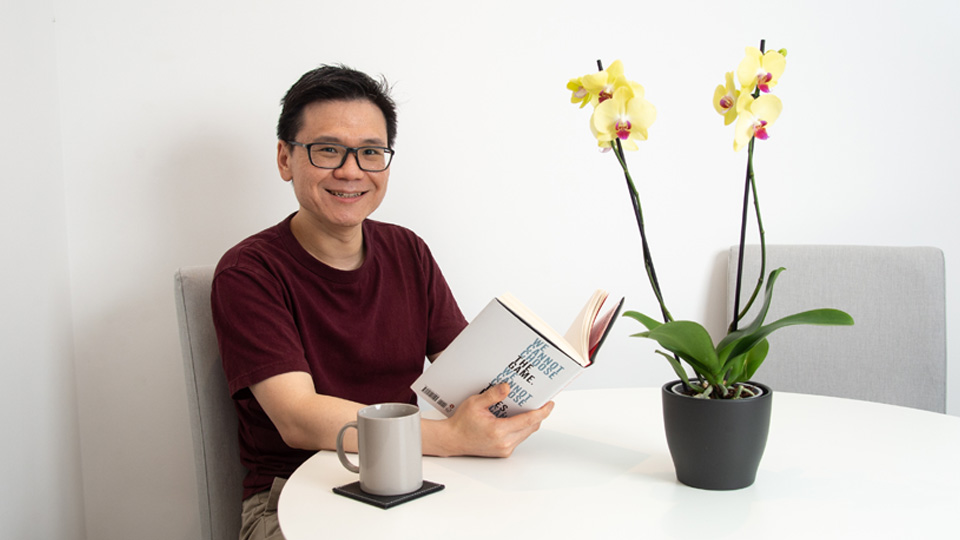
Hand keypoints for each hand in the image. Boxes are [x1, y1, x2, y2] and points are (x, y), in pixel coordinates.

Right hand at [422, 383, 553, 457]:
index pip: (528, 420)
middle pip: (531, 427)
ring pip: (526, 433)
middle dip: (538, 415)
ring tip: (529, 408)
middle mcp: (504, 443)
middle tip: (542, 402)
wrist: (452, 440)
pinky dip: (521, 428)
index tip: (549, 404)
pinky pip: (519, 438)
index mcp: (499, 431)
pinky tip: (517, 418)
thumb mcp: (475, 403)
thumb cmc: (461, 423)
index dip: (541, 411)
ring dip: (530, 422)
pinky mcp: (503, 452)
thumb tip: (507, 387)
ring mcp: (504, 449)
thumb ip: (493, 395)